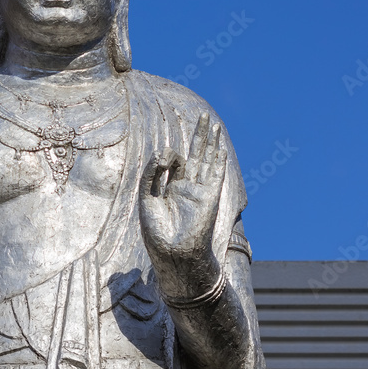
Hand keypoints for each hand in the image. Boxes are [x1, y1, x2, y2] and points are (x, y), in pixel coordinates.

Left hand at [138, 113, 226, 299]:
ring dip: (211, 142)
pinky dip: (218, 160)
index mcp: (171, 188)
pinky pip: (215, 175)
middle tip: (204, 115)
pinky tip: (221, 147)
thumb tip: (164, 152)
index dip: (164, 156)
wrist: (173, 253)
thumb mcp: (146, 197)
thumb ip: (151, 172)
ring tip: (214, 124)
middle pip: (196, 154)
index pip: (172, 161)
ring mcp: (200, 191)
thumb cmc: (157, 231)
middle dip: (200, 135)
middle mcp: (187, 187)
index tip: (160, 162)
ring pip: (207, 160)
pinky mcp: (209, 197)